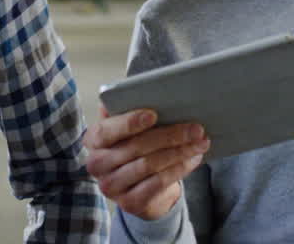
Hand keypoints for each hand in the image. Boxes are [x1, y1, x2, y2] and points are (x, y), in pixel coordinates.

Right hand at [83, 104, 209, 220]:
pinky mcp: (130, 202)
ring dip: (179, 152)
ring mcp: (112, 186)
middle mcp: (97, 164)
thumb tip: (138, 90)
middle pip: (136, 147)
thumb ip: (126, 109)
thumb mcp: (125, 129)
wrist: (136, 186)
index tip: (153, 114)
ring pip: (150, 165)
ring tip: (200, 143)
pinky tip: (193, 159)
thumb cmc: (132, 147)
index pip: (106, 131)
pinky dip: (179, 169)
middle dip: (170, 135)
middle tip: (196, 128)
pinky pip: (158, 183)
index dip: (129, 123)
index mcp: (93, 140)